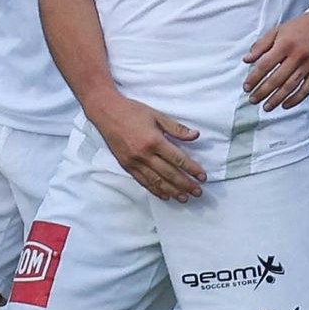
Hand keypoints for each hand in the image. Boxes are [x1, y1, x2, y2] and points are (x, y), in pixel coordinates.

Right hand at [88, 91, 206, 202]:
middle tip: (198, 192)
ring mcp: (134, 161)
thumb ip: (176, 128)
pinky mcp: (126, 165)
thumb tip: (196, 135)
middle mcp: (144, 154)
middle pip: (169, 173)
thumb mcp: (157, 115)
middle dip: (185, 184)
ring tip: (184, 198)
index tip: (202, 177)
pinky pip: (142, 180)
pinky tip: (164, 195)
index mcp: (154, 141)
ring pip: (156, 181)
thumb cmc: (132, 111)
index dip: (192, 169)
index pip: (178, 159)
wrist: (106, 113)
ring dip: (172, 191)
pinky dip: (154, 190)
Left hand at [240, 12, 308, 111]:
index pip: (265, 65)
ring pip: (291, 86)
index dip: (254, 78)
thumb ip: (260, 46)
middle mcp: (297, 56)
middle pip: (277, 78)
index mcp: (284, 45)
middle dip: (263, 92)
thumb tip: (246, 60)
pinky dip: (296, 99)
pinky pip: (307, 88)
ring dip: (277, 98)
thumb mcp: (276, 31)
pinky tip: (285, 105)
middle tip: (252, 100)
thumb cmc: (297, 28)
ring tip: (266, 106)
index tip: (246, 87)